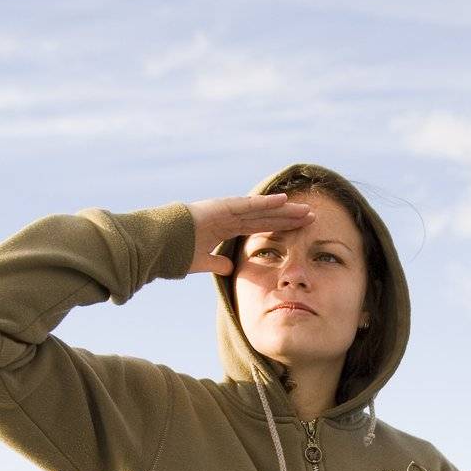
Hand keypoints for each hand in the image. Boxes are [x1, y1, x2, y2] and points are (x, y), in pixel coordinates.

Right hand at [186, 193, 314, 275]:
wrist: (158, 245)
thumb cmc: (175, 253)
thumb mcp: (202, 262)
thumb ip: (217, 263)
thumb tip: (231, 268)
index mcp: (225, 228)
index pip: (259, 227)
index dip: (280, 227)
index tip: (299, 229)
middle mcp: (228, 216)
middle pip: (265, 216)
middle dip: (288, 217)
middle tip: (311, 217)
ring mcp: (225, 210)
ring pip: (262, 209)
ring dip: (284, 210)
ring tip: (306, 210)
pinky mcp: (221, 208)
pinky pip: (248, 205)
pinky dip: (266, 203)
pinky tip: (284, 202)